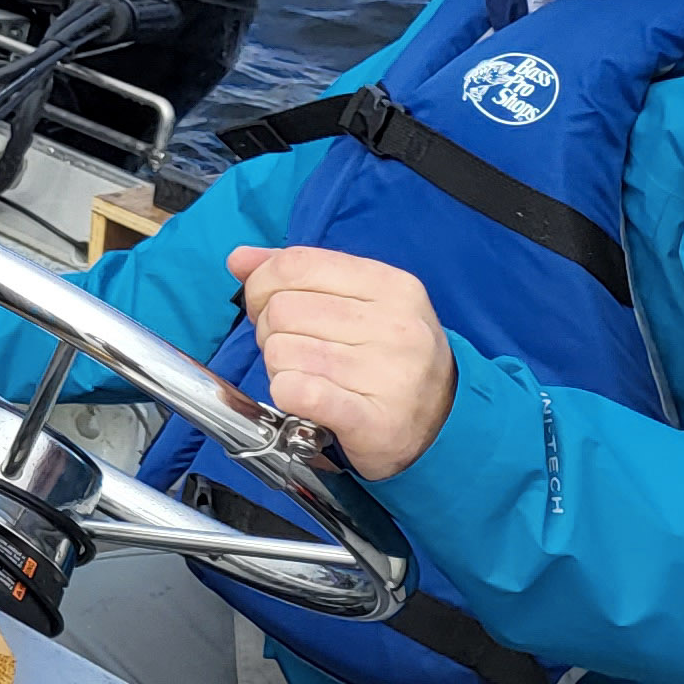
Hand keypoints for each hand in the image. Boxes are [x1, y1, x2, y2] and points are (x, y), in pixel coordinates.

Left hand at [231, 245, 458, 479]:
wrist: (443, 424)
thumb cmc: (389, 356)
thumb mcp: (359, 301)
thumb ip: (298, 273)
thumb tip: (240, 259)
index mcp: (391, 286)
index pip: (296, 264)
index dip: (262, 283)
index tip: (265, 304)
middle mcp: (395, 327)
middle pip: (283, 309)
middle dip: (270, 330)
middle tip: (293, 348)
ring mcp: (389, 374)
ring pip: (282, 350)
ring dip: (278, 366)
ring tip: (307, 375)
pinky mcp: (373, 420)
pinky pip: (296, 391)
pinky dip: (286, 393)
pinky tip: (304, 397)